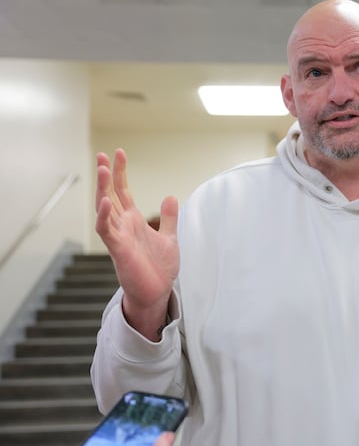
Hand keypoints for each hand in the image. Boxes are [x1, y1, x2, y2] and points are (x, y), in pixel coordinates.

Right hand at [95, 149, 179, 340]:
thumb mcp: (169, 237)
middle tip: (101, 154)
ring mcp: (119, 237)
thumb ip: (169, 218)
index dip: (120, 172)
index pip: (123, 191)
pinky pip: (106, 231)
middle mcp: (123, 225)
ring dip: (102, 189)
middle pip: (110, 194)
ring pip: (105, 208)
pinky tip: (106, 201)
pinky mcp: (118, 250)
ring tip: (101, 169)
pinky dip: (104, 216)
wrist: (158, 292)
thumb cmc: (159, 268)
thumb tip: (170, 196)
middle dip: (106, 175)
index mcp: (134, 221)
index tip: (119, 153)